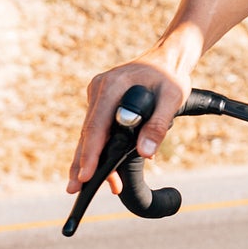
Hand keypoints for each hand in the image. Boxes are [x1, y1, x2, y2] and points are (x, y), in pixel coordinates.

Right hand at [66, 54, 191, 193]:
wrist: (167, 58)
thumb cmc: (171, 76)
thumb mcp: (172, 98)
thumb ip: (158, 124)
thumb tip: (145, 153)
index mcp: (112, 86)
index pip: (96, 126)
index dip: (90, 154)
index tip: (85, 176)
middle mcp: (99, 88)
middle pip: (88, 133)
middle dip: (83, 163)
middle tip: (75, 190)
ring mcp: (97, 94)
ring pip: (90, 132)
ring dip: (92, 158)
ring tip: (92, 185)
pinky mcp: (101, 101)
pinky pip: (97, 127)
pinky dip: (99, 146)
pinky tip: (103, 167)